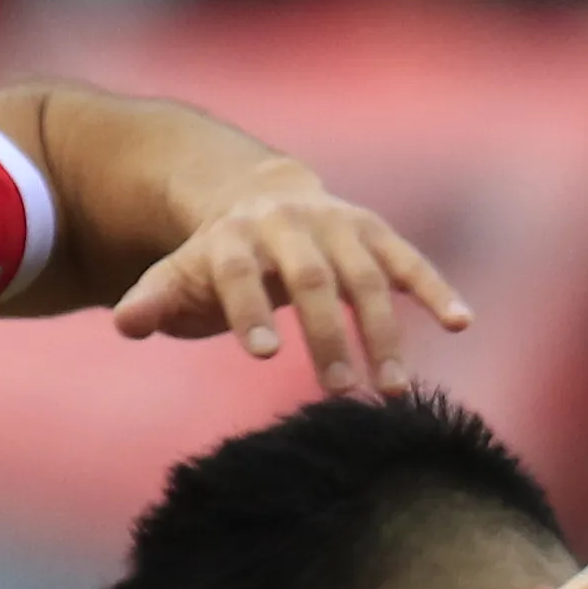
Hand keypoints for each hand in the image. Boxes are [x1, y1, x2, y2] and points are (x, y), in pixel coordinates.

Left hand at [106, 158, 470, 389]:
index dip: (248, 308)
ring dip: (385, 333)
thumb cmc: (214, 258)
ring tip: (394, 391)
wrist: (258, 194)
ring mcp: (337, 225)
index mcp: (233, 236)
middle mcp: (288, 224)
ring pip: (367, 277)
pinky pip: (409, 261)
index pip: (239, 271)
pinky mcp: (375, 233)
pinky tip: (461, 324)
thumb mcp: (178, 274)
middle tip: (342, 394)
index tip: (262, 355)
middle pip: (311, 278)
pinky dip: (436, 289)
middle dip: (329, 334)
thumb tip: (126, 322)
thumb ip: (155, 298)